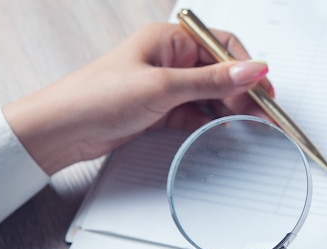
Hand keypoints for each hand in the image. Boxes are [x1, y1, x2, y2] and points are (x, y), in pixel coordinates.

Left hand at [3, 23, 272, 174]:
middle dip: (242, 91)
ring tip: (250, 123)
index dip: (246, 66)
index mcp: (169, 40)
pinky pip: (196, 112)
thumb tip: (252, 69)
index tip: (264, 89)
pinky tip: (222, 129)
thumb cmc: (98, 96)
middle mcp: (170, 59)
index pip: (222, 46)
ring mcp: (166, 86)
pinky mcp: (162, 110)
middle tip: (263, 113)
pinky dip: (210, 121)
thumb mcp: (164, 86)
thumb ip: (212, 80)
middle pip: (219, 72)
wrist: (63, 130)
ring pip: (210, 94)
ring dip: (229, 108)